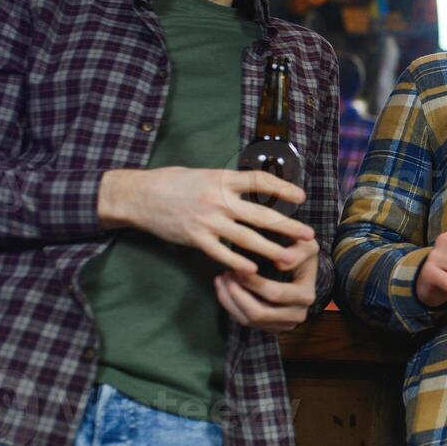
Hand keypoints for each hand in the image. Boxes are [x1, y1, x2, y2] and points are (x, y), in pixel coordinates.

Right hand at [99, 167, 313, 274]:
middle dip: (287, 226)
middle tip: (308, 235)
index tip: (301, 196)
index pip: (259, 181)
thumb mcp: (203, 174)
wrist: (138, 196)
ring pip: (246, 238)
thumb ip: (228, 183)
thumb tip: (254, 188)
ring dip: (270, 249)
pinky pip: (221, 253)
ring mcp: (207, 220)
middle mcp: (218, 199)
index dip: (282, 187)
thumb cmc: (172, 182)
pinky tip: (253, 271)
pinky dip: (237, 262)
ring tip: (290, 257)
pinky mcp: (195, 238)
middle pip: (260, 214)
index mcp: (222, 179)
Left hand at [214, 236, 319, 332]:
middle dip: (237, 293)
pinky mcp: (271, 327)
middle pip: (259, 313)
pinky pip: (245, 322)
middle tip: (226, 274)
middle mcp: (298, 315)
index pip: (275, 294)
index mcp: (306, 296)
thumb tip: (280, 264)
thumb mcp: (305, 244)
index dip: (252, 282)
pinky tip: (223, 288)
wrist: (301, 266)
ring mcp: (284, 324)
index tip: (237, 267)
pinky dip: (231, 305)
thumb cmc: (299, 252)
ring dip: (231, 300)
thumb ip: (298, 251)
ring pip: (249, 320)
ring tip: (222, 279)